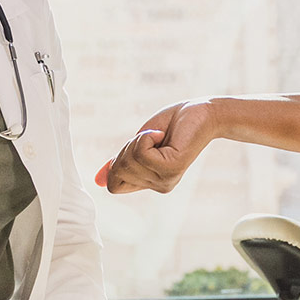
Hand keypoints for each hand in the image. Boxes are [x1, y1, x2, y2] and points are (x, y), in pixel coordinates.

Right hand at [95, 99, 217, 193]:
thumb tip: (97, 180)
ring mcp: (165, 179)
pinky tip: (163, 136)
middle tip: (152, 138)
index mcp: (149, 182)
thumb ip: (121, 162)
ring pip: (129, 161)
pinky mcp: (172, 168)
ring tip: (159, 136)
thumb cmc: (173, 124)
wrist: (201, 112)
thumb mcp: (138, 143)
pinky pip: (142, 153)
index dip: (115, 164)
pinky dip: (147, 137)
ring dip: (139, 140)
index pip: (114, 186)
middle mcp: (158, 185)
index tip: (135, 146)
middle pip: (118, 171)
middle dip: (128, 147)